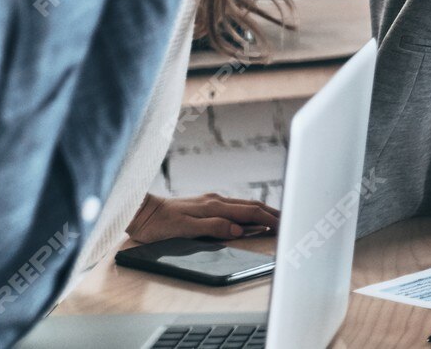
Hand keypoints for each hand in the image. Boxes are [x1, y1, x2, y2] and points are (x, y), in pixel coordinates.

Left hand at [126, 192, 279, 243]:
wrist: (140, 212)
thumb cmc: (159, 224)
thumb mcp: (184, 228)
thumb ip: (213, 227)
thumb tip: (237, 229)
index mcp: (214, 206)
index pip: (249, 212)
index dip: (268, 219)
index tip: (285, 225)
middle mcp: (215, 200)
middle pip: (251, 206)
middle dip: (272, 213)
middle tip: (290, 220)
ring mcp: (210, 201)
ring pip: (243, 205)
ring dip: (262, 211)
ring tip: (276, 217)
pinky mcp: (205, 204)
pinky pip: (233, 207)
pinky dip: (248, 211)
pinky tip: (250, 216)